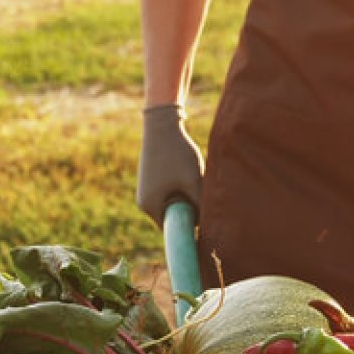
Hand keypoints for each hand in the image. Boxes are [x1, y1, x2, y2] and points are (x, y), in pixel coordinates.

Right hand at [136, 104, 203, 222]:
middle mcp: (144, 202)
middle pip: (174, 217)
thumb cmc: (178, 153)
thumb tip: (208, 224)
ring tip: (196, 181)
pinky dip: (183, 188)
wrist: (162, 123)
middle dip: (190, 212)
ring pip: (174, 204)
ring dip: (188, 198)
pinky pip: (171, 193)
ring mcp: (146, 191)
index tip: (206, 225)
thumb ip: (200, 206)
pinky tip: (190, 173)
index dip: (191, 229)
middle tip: (206, 199)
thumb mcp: (194, 182)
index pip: (173, 229)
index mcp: (150, 206)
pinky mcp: (151, 180)